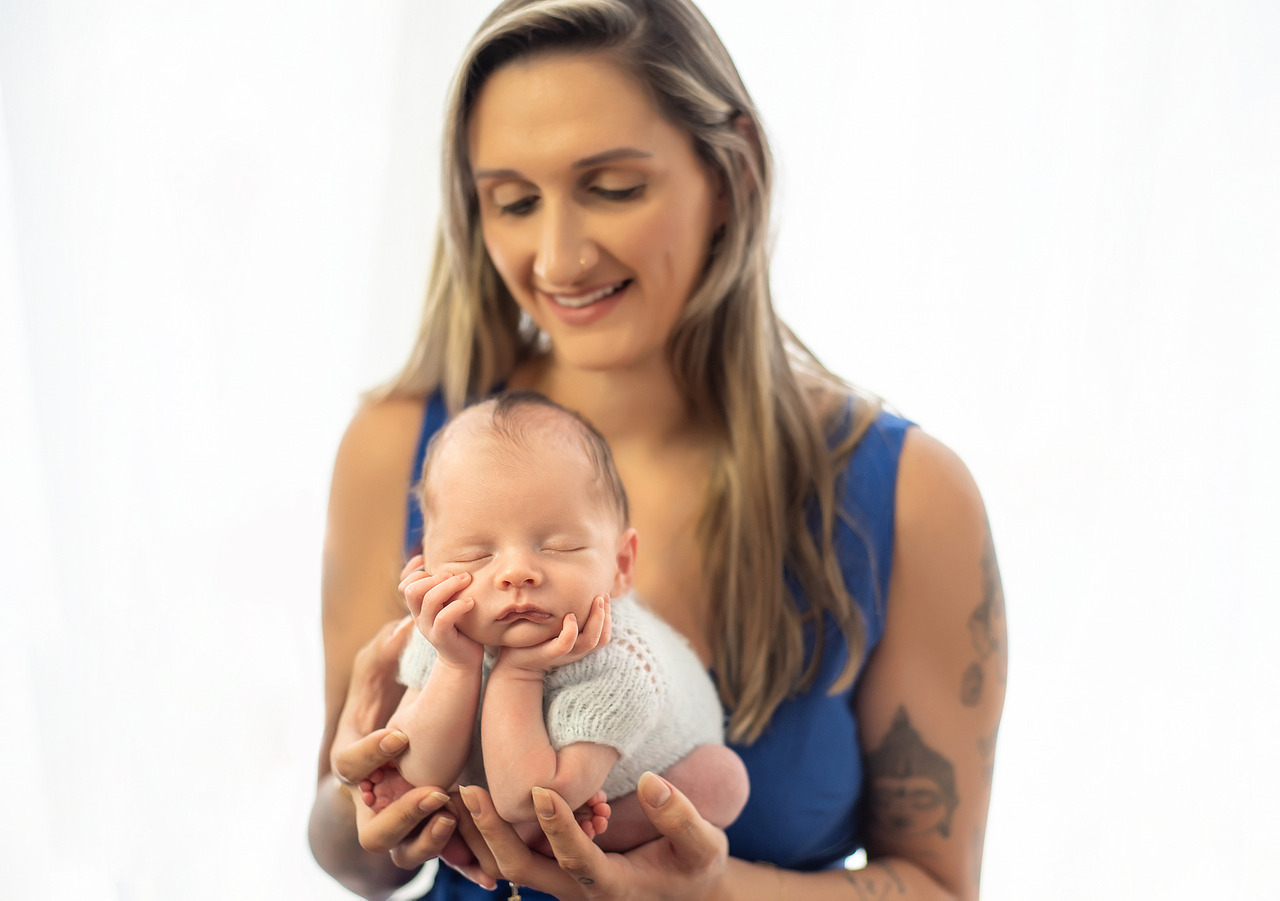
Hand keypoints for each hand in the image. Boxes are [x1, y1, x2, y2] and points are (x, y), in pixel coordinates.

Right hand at [329, 617, 460, 869]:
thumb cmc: (389, 710)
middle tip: (434, 792)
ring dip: (431, 842)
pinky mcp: (432, 840)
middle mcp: (374, 806)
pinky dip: (466, 868)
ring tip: (455, 817)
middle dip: (402, 816)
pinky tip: (489, 875)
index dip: (371, 754)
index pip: (349, 769)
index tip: (400, 736)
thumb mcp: (378, 685)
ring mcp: (402, 830)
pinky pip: (447, 863)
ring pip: (407, 854)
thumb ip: (383, 657)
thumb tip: (399, 627)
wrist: (403, 754)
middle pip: (374, 832)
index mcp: (357, 769)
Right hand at [399, 555, 483, 668]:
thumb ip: (444, 588)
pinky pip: (444, 618)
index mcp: (418, 608)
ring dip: (449, 586)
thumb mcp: (449, 605)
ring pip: (429, 600)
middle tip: (454, 574)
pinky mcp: (441, 638)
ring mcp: (428, 628)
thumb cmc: (459, 627)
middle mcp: (419, 617)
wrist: (462, 660)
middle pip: (411, 590)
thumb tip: (450, 563)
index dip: (414, 570)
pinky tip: (470, 602)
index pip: (404, 585)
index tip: (430, 561)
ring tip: (467, 580)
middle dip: (433, 577)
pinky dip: (458, 606)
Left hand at [456, 772, 727, 899]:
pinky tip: (471, 798)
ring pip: (507, 864)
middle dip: (492, 832)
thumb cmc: (695, 866)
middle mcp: (577, 891)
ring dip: (480, 830)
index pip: (577, 859)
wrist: (687, 892)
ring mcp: (561, 883)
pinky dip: (488, 831)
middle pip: (521, 869)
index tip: (542, 790)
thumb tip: (650, 782)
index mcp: (613, 887)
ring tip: (455, 789)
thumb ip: (679, 816)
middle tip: (469, 790)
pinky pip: (511, 855)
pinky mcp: (554, 869)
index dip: (559, 827)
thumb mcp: (704, 845)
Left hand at [499, 595, 611, 674]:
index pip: (604, 635)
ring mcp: (564, 654)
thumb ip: (566, 613)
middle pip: (602, 637)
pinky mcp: (548, 654)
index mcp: (579, 646)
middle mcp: (575, 652)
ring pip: (590, 641)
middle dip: (606, 615)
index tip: (605, 595)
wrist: (514, 662)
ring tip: (595, 600)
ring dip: (596, 620)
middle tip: (602, 595)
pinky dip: (571, 630)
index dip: (608, 616)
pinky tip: (570, 616)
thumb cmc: (535, 639)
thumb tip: (575, 586)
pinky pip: (565, 644)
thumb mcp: (554, 626)